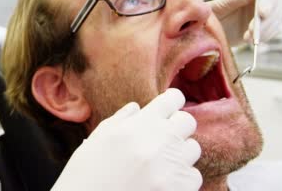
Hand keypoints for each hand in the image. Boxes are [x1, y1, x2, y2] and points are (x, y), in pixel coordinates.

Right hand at [52, 89, 201, 190]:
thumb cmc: (87, 172)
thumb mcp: (99, 138)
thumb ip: (121, 119)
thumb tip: (137, 108)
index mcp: (140, 124)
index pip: (173, 99)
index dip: (171, 102)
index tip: (167, 109)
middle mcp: (160, 141)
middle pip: (187, 121)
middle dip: (176, 127)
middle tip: (162, 138)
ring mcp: (171, 166)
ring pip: (193, 149)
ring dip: (179, 153)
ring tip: (160, 163)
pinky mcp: (178, 188)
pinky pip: (193, 175)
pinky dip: (181, 178)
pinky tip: (162, 181)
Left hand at [210, 0, 281, 46]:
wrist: (205, 26)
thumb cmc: (210, 9)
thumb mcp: (221, 3)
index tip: (262, 13)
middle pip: (277, 3)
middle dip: (267, 19)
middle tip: (252, 30)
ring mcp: (263, 9)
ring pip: (276, 18)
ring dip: (264, 30)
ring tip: (247, 37)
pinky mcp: (263, 24)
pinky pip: (271, 30)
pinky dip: (263, 36)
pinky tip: (249, 39)